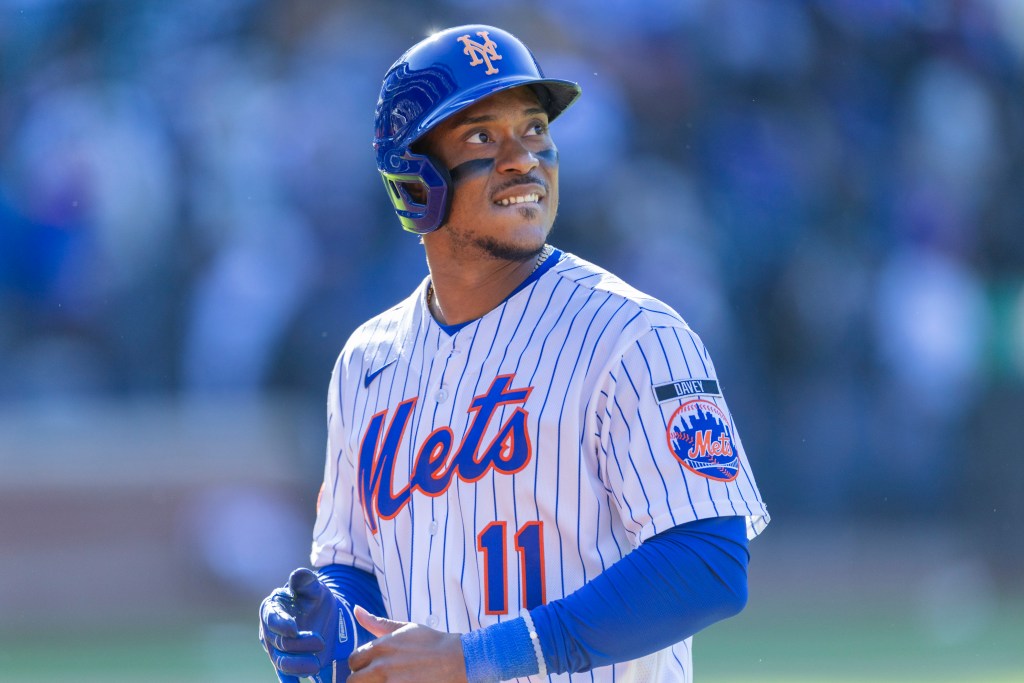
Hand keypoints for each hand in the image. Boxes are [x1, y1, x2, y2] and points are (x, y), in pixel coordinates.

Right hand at [259, 568, 360, 682]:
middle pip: (279, 642)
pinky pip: (286, 675)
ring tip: (317, 664)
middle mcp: (270, 631)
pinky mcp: (287, 662)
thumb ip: (306, 580)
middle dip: (299, 644)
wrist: (323, 613)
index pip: (272, 618)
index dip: (281, 624)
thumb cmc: (313, 596)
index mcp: (272, 608)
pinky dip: (289, 682)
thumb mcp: (313, 586)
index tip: (293, 629)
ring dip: (298, 665)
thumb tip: (298, 575)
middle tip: (321, 642)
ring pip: (282, 661)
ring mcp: (277, 648)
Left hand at [347, 606, 466, 681]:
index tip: (372, 667)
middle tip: (378, 678)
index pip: (353, 660)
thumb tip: (356, 610)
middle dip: (363, 679)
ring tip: (389, 681)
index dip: (361, 665)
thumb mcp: (405, 628)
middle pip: (353, 680)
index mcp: (381, 647)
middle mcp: (381, 666)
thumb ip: (377, 622)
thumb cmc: (431, 644)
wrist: (457, 660)